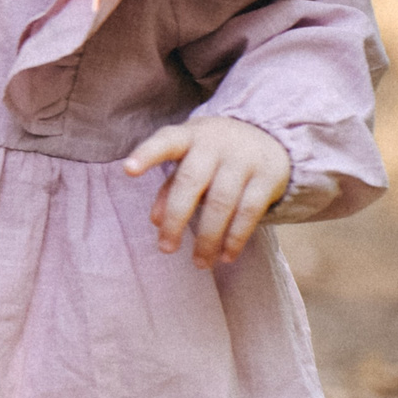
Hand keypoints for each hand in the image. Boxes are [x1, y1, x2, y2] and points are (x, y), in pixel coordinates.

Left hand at [123, 117, 290, 268]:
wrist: (269, 135)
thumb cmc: (213, 152)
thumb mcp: (189, 159)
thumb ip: (170, 186)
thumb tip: (155, 220)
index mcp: (188, 136)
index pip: (165, 141)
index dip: (146, 155)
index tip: (128, 170)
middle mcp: (215, 145)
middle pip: (191, 181)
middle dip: (176, 218)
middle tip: (166, 249)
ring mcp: (243, 159)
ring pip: (221, 202)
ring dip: (208, 237)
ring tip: (200, 262)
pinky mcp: (268, 177)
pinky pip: (249, 211)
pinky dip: (236, 237)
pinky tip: (226, 256)